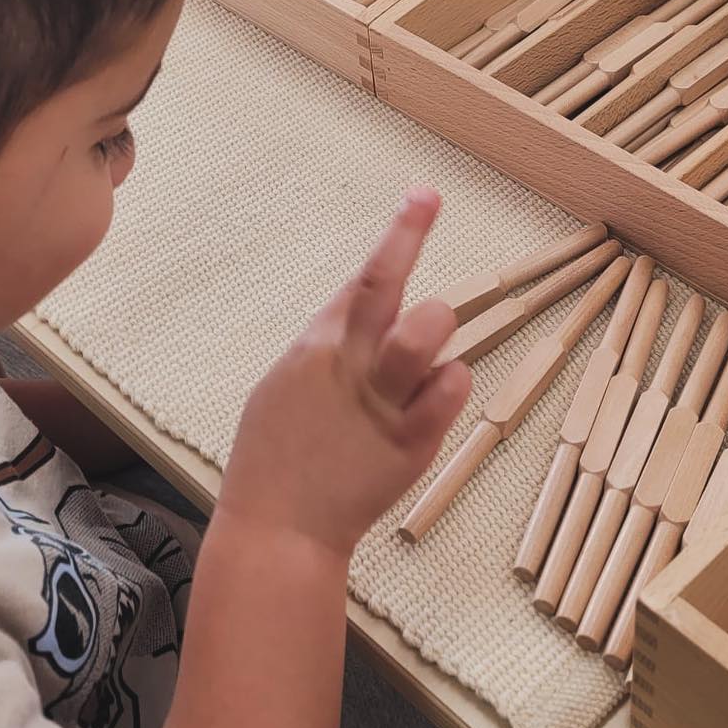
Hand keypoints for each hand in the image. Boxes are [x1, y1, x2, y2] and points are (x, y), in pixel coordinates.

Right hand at [219, 189, 469, 556]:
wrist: (278, 530)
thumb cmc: (274, 458)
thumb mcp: (282, 388)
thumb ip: (325, 348)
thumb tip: (356, 311)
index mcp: (315, 349)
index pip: (362, 279)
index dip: (397, 236)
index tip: (421, 197)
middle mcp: (349, 366)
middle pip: (386, 287)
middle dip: (408, 236)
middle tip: (427, 201)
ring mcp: (381, 403)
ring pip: (425, 333)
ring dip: (435, 325)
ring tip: (429, 339)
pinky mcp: (410, 443)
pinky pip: (451, 389)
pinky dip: (453, 380)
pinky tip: (440, 387)